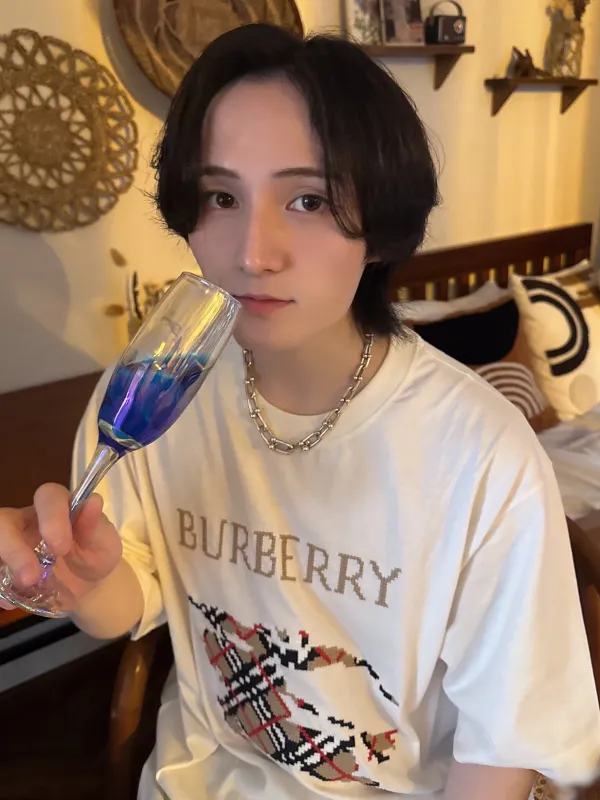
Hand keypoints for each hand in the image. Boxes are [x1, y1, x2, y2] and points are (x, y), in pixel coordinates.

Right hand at [0, 483, 121, 609]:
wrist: (89, 585)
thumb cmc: (96, 555)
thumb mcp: (104, 543)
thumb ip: (96, 525)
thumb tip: (93, 500)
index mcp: (58, 506)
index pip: (47, 497)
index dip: (50, 517)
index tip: (61, 547)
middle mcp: (29, 520)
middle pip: (4, 520)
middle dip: (13, 548)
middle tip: (32, 576)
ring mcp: (13, 542)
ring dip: (4, 564)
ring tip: (23, 587)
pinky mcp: (5, 565)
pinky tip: (10, 603)